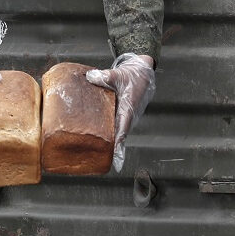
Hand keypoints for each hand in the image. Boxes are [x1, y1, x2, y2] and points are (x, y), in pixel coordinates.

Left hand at [86, 53, 155, 171]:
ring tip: (98, 156)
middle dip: (111, 150)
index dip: (118, 144)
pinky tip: (96, 138)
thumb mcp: (119, 74)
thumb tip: (90, 77)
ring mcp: (125, 117)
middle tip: (100, 161)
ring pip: (116, 133)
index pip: (122, 130)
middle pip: (118, 136)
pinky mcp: (122, 115)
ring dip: (109, 144)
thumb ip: (104, 76)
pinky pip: (115, 127)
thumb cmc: (134, 76)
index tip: (115, 157)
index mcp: (128, 109)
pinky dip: (108, 134)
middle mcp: (128, 116)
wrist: (144, 74)